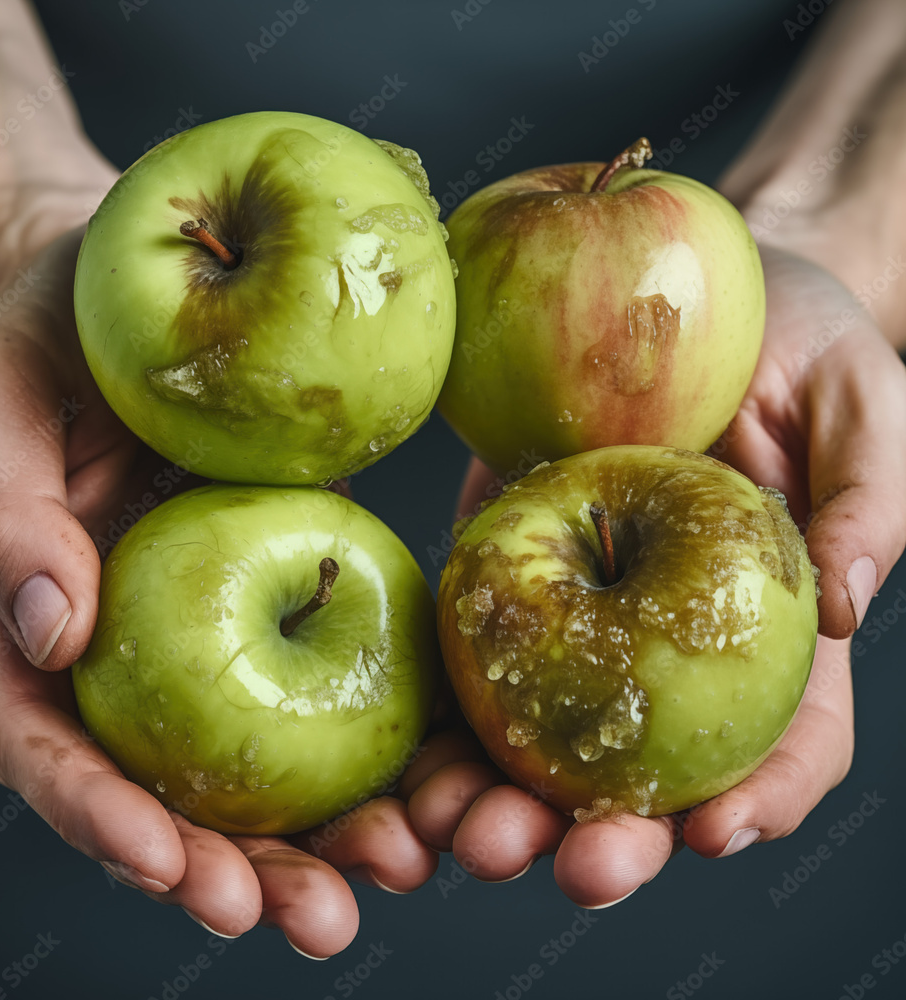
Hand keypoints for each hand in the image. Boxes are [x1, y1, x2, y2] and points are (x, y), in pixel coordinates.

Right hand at [0, 226, 436, 955]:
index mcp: (44, 627)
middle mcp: (133, 652)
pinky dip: (378, 745)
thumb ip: (4, 511)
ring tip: (393, 873)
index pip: (55, 750)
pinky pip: (334, 683)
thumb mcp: (1, 403)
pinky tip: (434, 780)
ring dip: (324, 836)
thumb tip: (42, 632)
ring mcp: (218, 634)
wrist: (143, 293)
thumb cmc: (52, 339)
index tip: (176, 865)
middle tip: (314, 919)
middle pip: (172, 789)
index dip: (105, 819)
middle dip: (239, 867)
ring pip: (264, 762)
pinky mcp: (292, 594)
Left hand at [406, 245, 905, 906]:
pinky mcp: (509, 561)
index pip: (783, 739)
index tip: (711, 833)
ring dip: (498, 793)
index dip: (758, 796)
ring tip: (451, 832)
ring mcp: (582, 608)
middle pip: (642, 763)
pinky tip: (406, 752)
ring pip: (543, 731)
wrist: (696, 287)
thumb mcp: (862, 406)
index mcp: (769, 625)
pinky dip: (442, 710)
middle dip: (599, 832)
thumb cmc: (801, 346)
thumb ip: (869, 501)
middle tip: (553, 866)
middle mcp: (669, 638)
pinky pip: (475, 648)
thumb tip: (839, 611)